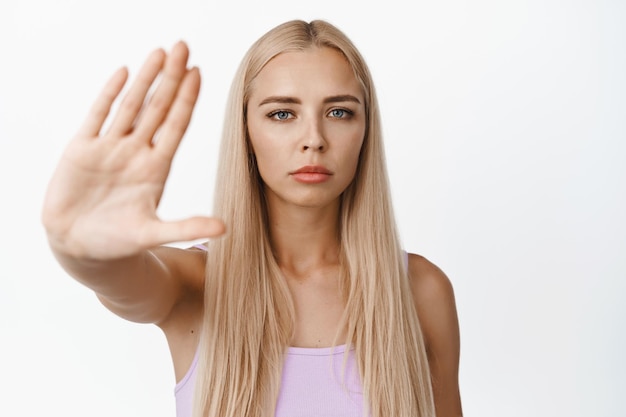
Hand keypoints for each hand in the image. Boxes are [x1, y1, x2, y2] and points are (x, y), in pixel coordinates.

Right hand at [42, 41, 224, 259]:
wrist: (79, 247)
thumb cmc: (117, 241)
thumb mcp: (153, 234)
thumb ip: (186, 227)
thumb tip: (224, 228)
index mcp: (156, 167)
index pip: (176, 125)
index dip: (187, 99)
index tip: (198, 73)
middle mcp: (136, 152)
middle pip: (158, 107)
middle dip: (171, 78)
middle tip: (183, 47)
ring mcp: (109, 148)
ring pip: (130, 105)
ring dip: (145, 79)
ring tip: (160, 52)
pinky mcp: (81, 149)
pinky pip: (97, 116)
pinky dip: (108, 94)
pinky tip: (124, 73)